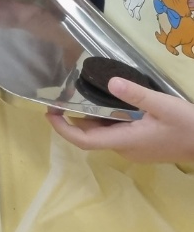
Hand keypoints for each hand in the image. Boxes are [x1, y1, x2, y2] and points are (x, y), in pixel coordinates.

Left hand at [48, 80, 193, 161]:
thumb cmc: (189, 125)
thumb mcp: (163, 105)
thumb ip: (136, 94)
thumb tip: (110, 82)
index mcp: (126, 141)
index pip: (85, 140)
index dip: (63, 129)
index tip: (50, 113)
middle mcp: (125, 149)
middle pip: (91, 136)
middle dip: (73, 119)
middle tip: (62, 96)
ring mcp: (134, 149)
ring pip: (104, 134)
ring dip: (90, 118)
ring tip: (79, 95)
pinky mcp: (143, 146)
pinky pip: (117, 133)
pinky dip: (106, 119)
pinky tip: (107, 102)